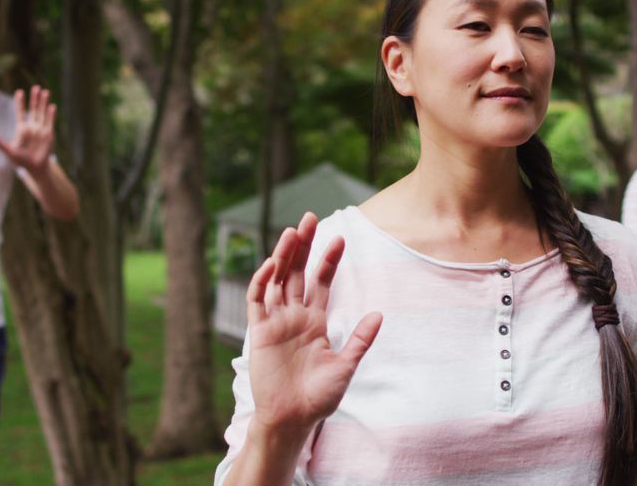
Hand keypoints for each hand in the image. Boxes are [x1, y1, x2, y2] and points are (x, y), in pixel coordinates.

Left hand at [0, 85, 56, 175]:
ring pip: (42, 113)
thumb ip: (0, 144)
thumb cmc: (21, 161)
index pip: (20, 112)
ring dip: (43, 103)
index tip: (19, 92)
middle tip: (36, 87)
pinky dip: (51, 114)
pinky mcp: (49, 134)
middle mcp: (32, 127)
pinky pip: (50, 122)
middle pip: (33, 109)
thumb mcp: (9, 151)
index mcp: (21, 129)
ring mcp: (41, 129)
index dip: (20, 103)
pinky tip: (52, 106)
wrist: (35, 167)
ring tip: (45, 92)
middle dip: (34, 98)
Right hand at [246, 213, 382, 434]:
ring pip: (277, 280)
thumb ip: (360, 340)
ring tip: (292, 231)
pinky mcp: (259, 332)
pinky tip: (272, 264)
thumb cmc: (318, 397)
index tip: (340, 238)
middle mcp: (294, 316)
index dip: (328, 260)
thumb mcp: (345, 366)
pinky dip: (262, 281)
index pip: (321, 282)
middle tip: (310, 217)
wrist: (293, 418)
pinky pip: (258, 301)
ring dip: (283, 255)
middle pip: (297, 272)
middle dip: (303, 246)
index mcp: (315, 321)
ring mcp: (276, 322)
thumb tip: (379, 314)